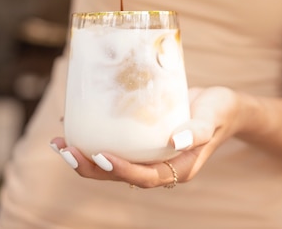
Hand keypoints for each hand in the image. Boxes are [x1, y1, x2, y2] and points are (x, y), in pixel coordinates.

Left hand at [50, 86, 241, 187]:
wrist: (222, 105)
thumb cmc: (219, 112)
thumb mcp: (211, 118)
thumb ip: (196, 130)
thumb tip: (173, 140)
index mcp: (178, 167)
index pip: (145, 176)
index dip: (121, 170)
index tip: (100, 156)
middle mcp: (160, 164)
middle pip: (120, 174)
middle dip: (90, 167)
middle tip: (65, 151)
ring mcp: (149, 153)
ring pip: (113, 162)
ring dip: (85, 156)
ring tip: (59, 143)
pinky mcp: (142, 138)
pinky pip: (116, 143)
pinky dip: (95, 136)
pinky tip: (74, 124)